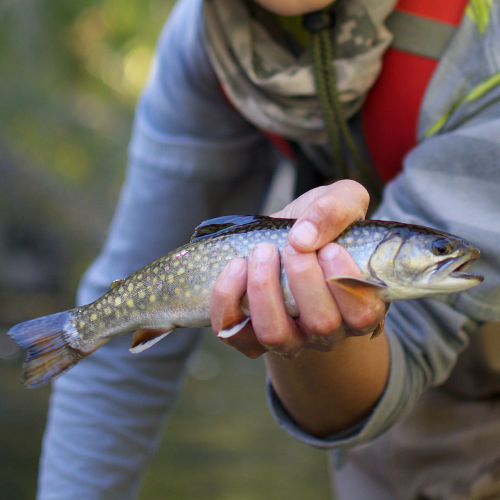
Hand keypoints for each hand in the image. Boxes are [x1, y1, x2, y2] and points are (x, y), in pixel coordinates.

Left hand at [210, 180, 386, 357]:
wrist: (284, 240)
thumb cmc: (319, 226)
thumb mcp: (341, 201)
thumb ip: (337, 207)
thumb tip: (303, 237)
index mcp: (359, 303)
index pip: (362, 313)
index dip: (343, 281)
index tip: (329, 247)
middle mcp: (327, 331)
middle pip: (322, 324)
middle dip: (303, 278)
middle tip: (292, 245)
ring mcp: (289, 339)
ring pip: (275, 335)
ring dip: (264, 290)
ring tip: (262, 252)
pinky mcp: (251, 337)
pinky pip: (234, 331)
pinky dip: (228, 299)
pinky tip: (236, 267)